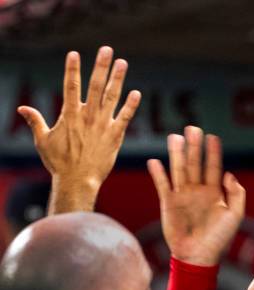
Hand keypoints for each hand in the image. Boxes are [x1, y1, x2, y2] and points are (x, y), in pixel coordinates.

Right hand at [17, 46, 140, 213]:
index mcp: (70, 115)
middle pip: (95, 86)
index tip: (74, 54)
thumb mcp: (43, 140)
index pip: (71, 86)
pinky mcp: (115, 137)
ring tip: (122, 63)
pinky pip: (125, 118)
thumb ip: (36, 121)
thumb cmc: (59, 163)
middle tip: (106, 49)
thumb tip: (22, 108)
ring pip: (112, 97)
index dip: (72, 69)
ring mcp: (103, 125)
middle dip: (100, 66)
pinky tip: (136, 93)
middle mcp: (88, 116)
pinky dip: (131, 106)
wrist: (77, 181)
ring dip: (117, 79)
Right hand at [147, 127, 244, 265]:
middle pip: (195, 164)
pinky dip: (158, 174)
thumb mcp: (235, 215)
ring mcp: (182, 196)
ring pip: (178, 170)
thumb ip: (237, 194)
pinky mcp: (168, 203)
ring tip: (175, 137)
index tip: (213, 137)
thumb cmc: (219, 239)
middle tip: (193, 128)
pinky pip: (162, 185)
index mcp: (214, 192)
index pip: (213, 167)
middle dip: (194, 147)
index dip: (213, 153)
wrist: (198, 256)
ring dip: (176, 154)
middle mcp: (197, 190)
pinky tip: (154, 161)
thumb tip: (229, 174)